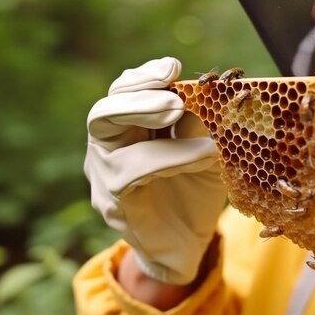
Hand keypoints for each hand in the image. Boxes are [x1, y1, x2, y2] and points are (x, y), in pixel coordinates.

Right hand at [84, 57, 226, 284]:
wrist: (187, 248)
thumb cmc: (194, 195)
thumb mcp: (204, 152)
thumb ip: (198, 126)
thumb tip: (210, 90)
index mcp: (129, 130)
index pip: (124, 93)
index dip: (145, 76)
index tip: (173, 66)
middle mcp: (109, 147)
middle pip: (104, 105)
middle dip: (137, 90)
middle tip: (173, 92)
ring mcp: (103, 173)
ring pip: (104, 129)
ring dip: (142, 112)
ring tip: (178, 109)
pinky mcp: (112, 200)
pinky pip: (132, 169)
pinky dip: (171, 156)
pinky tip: (205, 154)